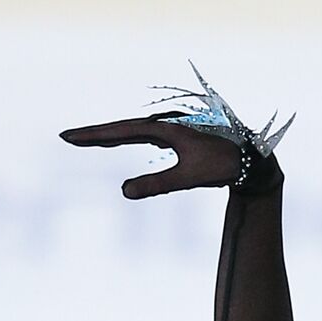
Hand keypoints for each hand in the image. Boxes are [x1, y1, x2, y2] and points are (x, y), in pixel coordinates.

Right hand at [59, 111, 250, 198]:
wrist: (253, 160)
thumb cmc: (224, 166)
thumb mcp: (190, 177)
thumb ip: (158, 184)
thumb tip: (124, 192)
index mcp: (167, 130)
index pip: (122, 131)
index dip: (94, 134)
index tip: (69, 136)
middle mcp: (167, 126)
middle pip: (123, 129)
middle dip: (96, 134)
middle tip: (68, 137)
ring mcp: (173, 132)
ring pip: (134, 132)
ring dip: (110, 136)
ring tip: (86, 140)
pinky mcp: (179, 139)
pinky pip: (146, 137)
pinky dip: (128, 139)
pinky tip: (120, 141)